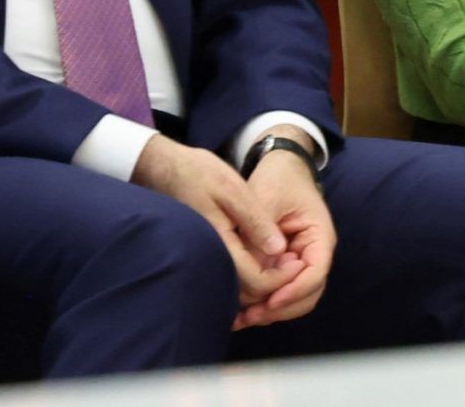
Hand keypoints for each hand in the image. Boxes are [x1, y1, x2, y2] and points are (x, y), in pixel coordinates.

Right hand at [129, 135, 296, 309]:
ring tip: (284, 259)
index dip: (281, 278)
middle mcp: (209, 260)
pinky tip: (264, 257)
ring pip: (238, 288)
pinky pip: (230, 276)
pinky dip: (250, 275)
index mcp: (219, 244)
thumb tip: (278, 249)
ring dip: (263, 282)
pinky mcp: (206, 255)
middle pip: (247, 292)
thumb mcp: (232, 189)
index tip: (298, 262)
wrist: (166, 170)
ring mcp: (206, 260)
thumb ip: (255, 220)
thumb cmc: (198, 174)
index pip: (255, 281)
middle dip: (274, 285)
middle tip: (295, 262)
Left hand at [232, 138, 333, 331]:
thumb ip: (261, 232)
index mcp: (319, 236)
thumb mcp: (267, 199)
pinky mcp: (283, 267)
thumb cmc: (278, 179)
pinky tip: (239, 312)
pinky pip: (278, 292)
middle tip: (250, 318)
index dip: (295, 290)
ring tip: (239, 320)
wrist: (279, 169)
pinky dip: (262, 305)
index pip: (316, 272)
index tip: (270, 301)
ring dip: (270, 312)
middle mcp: (313, 254)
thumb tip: (257, 267)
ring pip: (294, 300)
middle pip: (308, 294)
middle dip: (280, 309)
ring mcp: (299, 262)